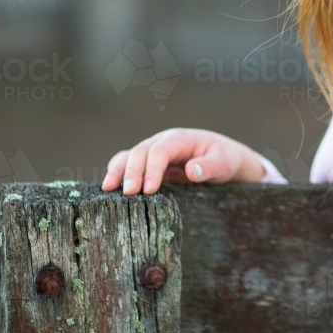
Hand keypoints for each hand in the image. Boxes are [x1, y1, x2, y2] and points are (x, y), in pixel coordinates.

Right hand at [101, 128, 265, 194]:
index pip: (160, 150)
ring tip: (108, 190)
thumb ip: (210, 166)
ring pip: (129, 156)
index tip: (149, 189)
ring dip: (118, 171)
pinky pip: (128, 164)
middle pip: (141, 152)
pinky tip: (109, 189)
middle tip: (129, 194)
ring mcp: (154, 151)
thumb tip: (191, 171)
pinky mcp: (149, 163)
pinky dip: (117, 173)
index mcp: (181, 139)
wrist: (224, 159)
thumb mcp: (224, 163)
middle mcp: (163, 142)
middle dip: (132, 172)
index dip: (152, 168)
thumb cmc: (225, 160)